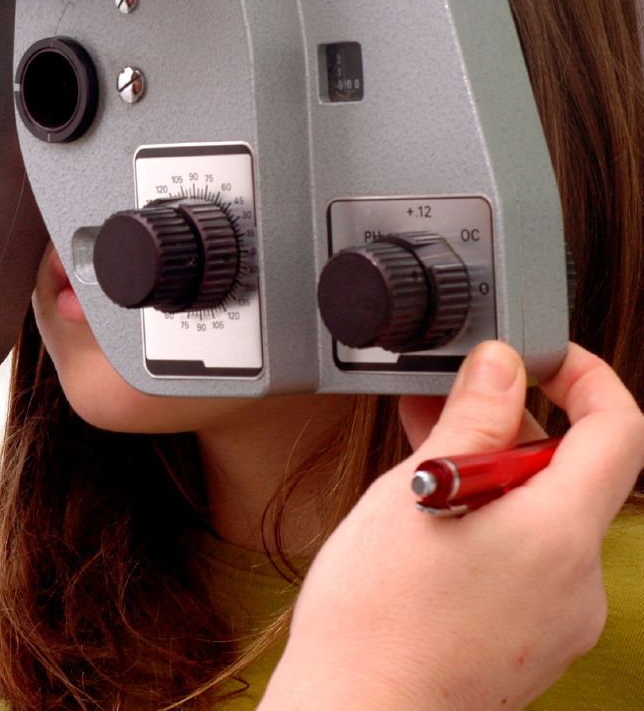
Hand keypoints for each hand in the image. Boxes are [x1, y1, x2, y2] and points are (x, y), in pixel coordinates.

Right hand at [259, 342, 643, 710]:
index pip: (620, 430)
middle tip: (449, 399)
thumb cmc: (378, 613)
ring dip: (492, 468)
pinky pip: (528, 555)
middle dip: (513, 423)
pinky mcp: (529, 639)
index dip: (587, 377)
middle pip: (574, 472)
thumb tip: (502, 364)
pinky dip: (490, 516)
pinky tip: (431, 508)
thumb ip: (471, 419)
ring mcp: (557, 617)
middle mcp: (577, 579)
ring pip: (544, 514)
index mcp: (559, 533)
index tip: (543, 358)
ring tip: (423, 448)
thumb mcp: (417, 489)